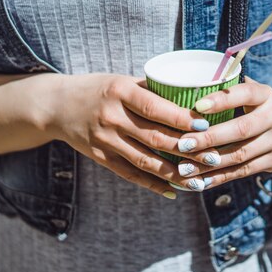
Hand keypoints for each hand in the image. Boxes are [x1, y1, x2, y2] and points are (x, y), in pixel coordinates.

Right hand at [46, 73, 220, 197]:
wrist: (56, 105)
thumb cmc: (98, 89)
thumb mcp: (121, 80)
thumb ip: (152, 90)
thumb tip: (193, 96)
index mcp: (120, 91)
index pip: (155, 108)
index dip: (182, 119)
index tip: (207, 126)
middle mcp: (112, 117)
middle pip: (155, 137)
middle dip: (188, 150)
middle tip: (215, 157)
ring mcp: (105, 140)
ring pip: (146, 161)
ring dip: (175, 173)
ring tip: (200, 181)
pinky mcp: (101, 157)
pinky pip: (130, 174)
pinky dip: (153, 184)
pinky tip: (173, 191)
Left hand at [172, 77, 271, 188]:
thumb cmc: (256, 106)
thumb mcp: (249, 92)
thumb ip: (227, 88)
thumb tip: (193, 86)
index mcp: (266, 94)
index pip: (245, 94)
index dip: (222, 100)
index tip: (197, 106)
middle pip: (241, 129)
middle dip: (210, 138)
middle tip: (183, 143)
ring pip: (240, 155)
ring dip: (210, 163)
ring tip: (185, 167)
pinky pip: (244, 171)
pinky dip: (220, 177)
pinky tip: (200, 180)